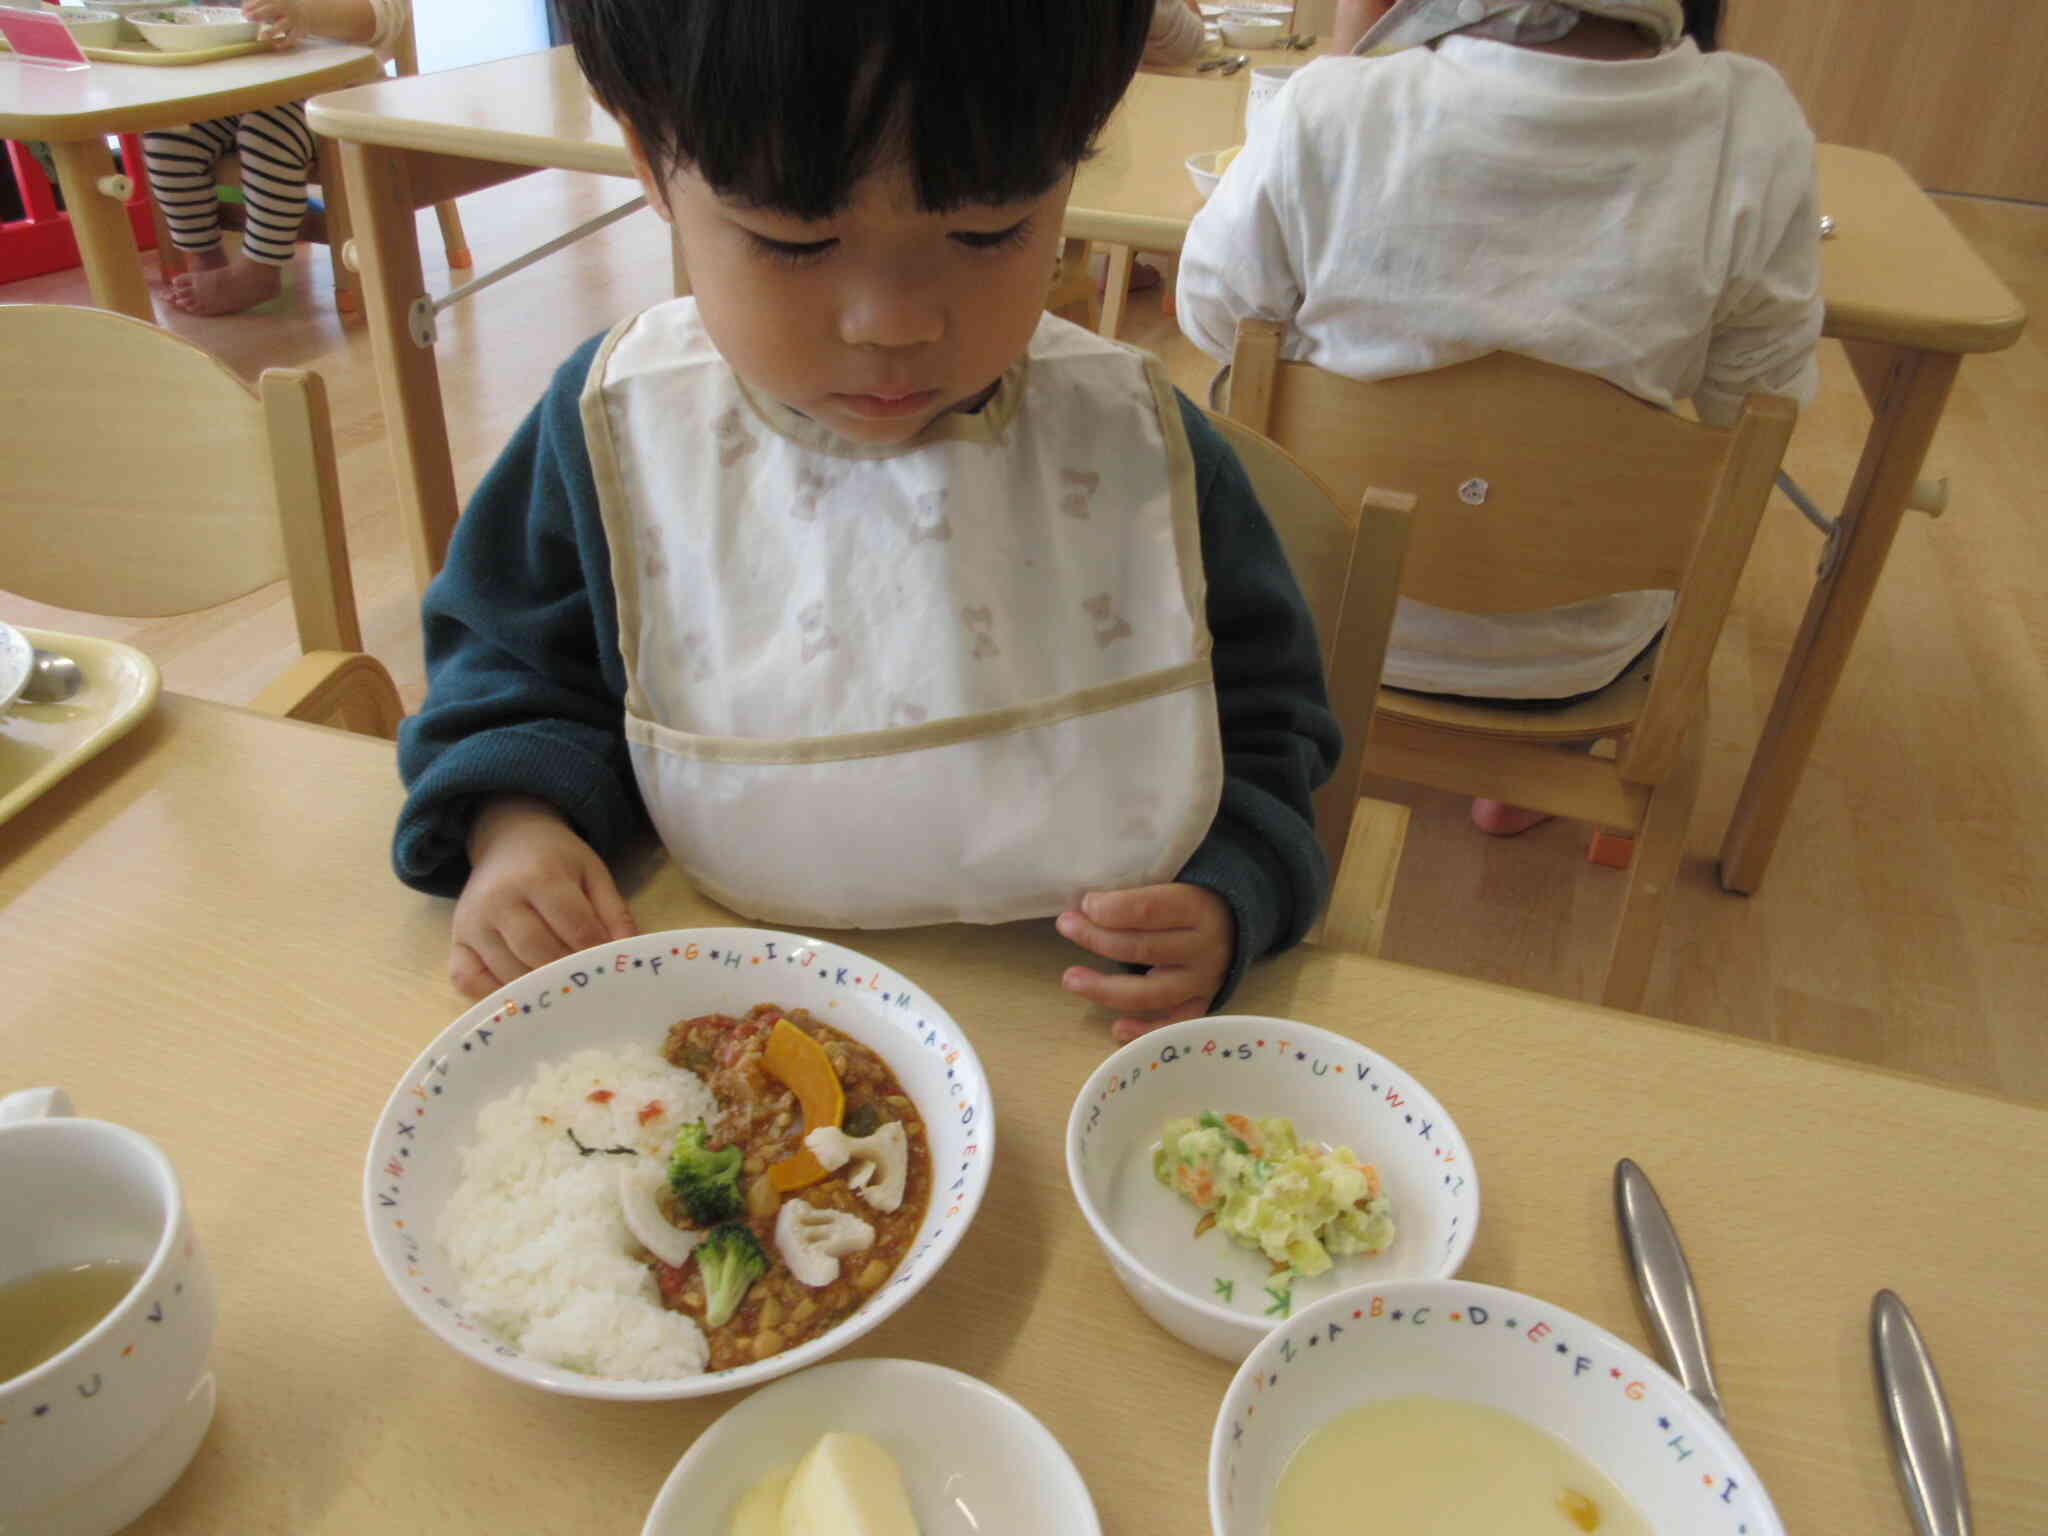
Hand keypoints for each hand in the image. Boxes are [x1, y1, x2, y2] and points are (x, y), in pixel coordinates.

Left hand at [241, 0, 304, 48]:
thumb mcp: (275, 2)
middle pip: (271, 10)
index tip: (243, 11)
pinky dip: (283, 43)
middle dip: (259, 14)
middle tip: (248, 18)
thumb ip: (261, 4)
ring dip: (271, 32)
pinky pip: (290, 39)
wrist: (308, 14)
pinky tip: (274, 46)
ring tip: (261, 37)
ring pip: (281, 26)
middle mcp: (285, 9)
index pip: (264, 1)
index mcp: (278, 1)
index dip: (253, 5)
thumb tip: (244, 8)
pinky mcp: (298, 32)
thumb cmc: (286, 9)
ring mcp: (292, 21)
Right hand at [448, 796, 637, 998]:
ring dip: (539, 991)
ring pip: (509, 973)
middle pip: (539, 953)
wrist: (507, 838)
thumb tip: (627, 954)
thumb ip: (614, 912)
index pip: (574, 927)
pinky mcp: (456, 940)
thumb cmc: (556, 859)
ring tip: (564, 999)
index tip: (611, 971)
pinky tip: (521, 998)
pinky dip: (493, 996)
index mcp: (539, 876)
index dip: (596, 952)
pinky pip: (468, 980)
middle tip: (591, 993)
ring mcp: (473, 923)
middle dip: (568, 975)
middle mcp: (499, 899)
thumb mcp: (592, 873)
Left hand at [1056, 883, 1233, 1043]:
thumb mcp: (1171, 886)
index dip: (1112, 909)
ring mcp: (1203, 982)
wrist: (1234, 925)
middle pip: (1143, 948)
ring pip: (1150, 992)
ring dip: (1105, 988)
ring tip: (1071, 979)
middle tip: (1066, 925)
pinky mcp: (1201, 1005)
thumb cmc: (1186, 903)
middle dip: (1097, 938)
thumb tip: (1084, 908)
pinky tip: (1116, 1027)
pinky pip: (1171, 1024)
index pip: (1149, 910)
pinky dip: (1144, 1030)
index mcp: (1196, 908)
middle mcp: (1203, 947)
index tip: (1085, 904)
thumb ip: (1136, 897)